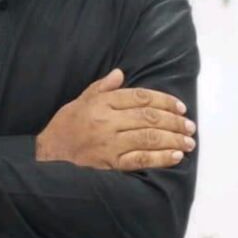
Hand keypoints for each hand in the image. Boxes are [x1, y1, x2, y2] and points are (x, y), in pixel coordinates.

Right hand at [35, 68, 195, 170]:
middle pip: (149, 117)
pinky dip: (160, 158)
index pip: (139, 97)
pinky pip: (140, 160)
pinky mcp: (110, 164)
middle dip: (174, 120)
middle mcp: (107, 121)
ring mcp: (109, 144)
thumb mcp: (78, 101)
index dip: (164, 100)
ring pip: (149, 137)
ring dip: (173, 139)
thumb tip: (120, 73)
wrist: (47, 156)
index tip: (180, 106)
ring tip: (189, 141)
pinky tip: (175, 156)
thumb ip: (101, 88)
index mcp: (101, 103)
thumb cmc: (64, 128)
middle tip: (189, 125)